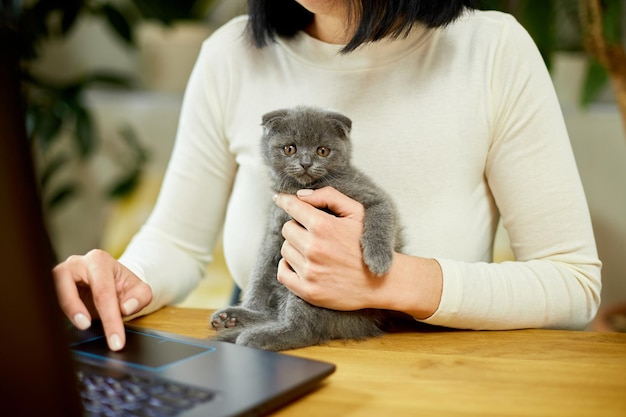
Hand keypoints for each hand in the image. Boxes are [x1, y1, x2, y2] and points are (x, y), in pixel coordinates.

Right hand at [52, 249, 151, 350]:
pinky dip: (54, 313)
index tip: (116, 341)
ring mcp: (61, 274)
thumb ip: (139, 298)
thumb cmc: (124, 287)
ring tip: (78, 326)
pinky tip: (65, 327)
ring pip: (51, 289)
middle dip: (73, 306)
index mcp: (99, 261)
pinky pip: (48, 299)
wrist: (112, 283)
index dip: (110, 318)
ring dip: (62, 309)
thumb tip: (126, 307)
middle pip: (67, 283)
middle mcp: (76, 264)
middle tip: (86, 326)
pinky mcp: (53, 287)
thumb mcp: (140, 291)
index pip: (103, 291)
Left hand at [274, 187, 443, 318]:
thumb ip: (329, 196)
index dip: (286, 201)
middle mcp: (314, 248)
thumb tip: (300, 195)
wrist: (381, 282)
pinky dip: (287, 266)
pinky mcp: (308, 291)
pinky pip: (282, 273)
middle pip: (287, 229)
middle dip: (297, 227)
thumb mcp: (357, 212)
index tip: (280, 200)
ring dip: (295, 247)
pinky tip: (300, 264)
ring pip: (285, 250)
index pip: (292, 207)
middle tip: (312, 233)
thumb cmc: (367, 244)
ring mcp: (310, 271)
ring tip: (313, 250)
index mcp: (324, 226)